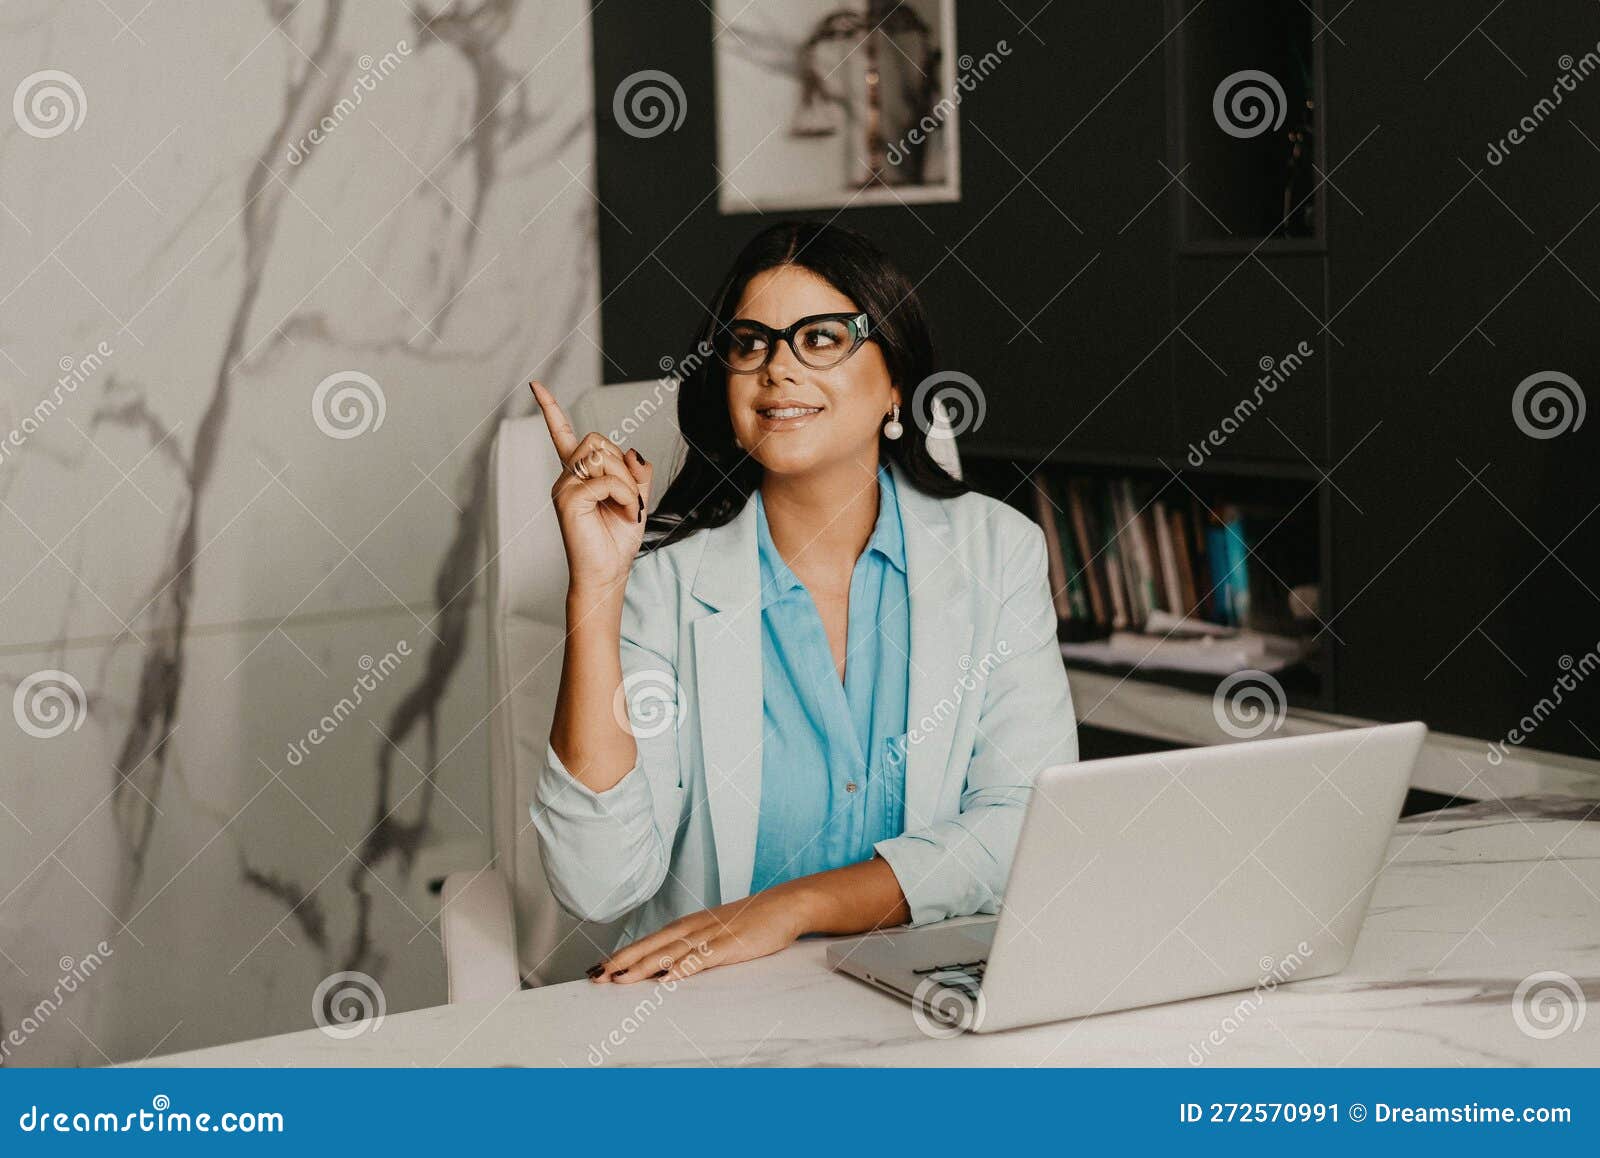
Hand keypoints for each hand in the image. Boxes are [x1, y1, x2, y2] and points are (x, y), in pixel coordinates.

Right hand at [531, 380, 652, 595]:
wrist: (608, 572)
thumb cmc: (618, 539)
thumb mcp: (638, 499)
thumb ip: (637, 472)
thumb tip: (633, 450)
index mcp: (579, 474)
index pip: (562, 434)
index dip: (550, 409)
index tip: (536, 386)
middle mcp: (566, 477)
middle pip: (597, 441)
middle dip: (623, 467)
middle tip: (629, 498)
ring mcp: (563, 487)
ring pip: (602, 456)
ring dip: (626, 482)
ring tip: (625, 508)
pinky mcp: (567, 499)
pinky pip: (605, 480)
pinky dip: (624, 495)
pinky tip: (623, 512)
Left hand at [587, 884, 820, 984]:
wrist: (785, 905)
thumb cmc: (751, 921)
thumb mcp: (716, 933)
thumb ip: (693, 949)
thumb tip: (668, 968)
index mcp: (689, 926)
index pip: (649, 941)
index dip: (623, 955)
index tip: (598, 968)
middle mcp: (694, 928)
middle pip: (652, 945)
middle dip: (622, 961)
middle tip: (595, 975)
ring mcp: (712, 935)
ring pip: (671, 952)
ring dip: (644, 966)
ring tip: (619, 979)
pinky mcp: (731, 944)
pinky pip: (703, 957)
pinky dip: (683, 967)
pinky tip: (668, 978)